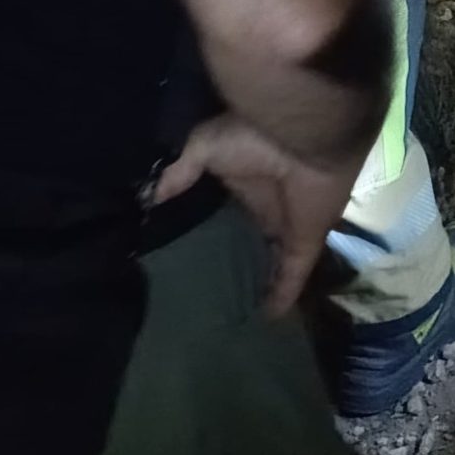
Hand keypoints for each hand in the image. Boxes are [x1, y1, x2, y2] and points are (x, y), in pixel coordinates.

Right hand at [154, 115, 361, 317]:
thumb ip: (181, 172)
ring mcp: (289, 226)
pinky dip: (283, 296)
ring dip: (261, 282)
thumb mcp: (205, 147)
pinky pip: (293, 275)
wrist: (304, 135)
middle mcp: (269, 207)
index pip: (229, 214)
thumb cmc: (255, 136)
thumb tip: (148, 195)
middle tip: (210, 293)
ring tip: (238, 314)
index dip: (215, 232)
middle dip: (239, 261)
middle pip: (253, 240)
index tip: (190, 256)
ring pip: (275, 261)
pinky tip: (269, 319)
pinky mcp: (306, 242)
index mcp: (246, 184)